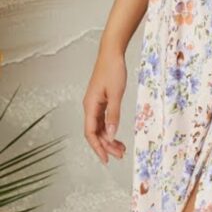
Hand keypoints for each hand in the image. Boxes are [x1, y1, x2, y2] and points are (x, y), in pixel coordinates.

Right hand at [83, 45, 126, 163]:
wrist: (112, 52)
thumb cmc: (113, 70)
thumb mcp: (116, 93)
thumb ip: (114, 115)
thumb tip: (111, 135)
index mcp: (90, 106)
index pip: (90, 133)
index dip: (98, 147)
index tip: (107, 158)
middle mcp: (90, 106)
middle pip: (95, 132)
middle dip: (106, 145)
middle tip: (120, 155)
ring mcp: (95, 103)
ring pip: (99, 126)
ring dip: (109, 138)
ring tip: (121, 148)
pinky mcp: (101, 99)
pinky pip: (103, 119)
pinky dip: (109, 128)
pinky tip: (116, 133)